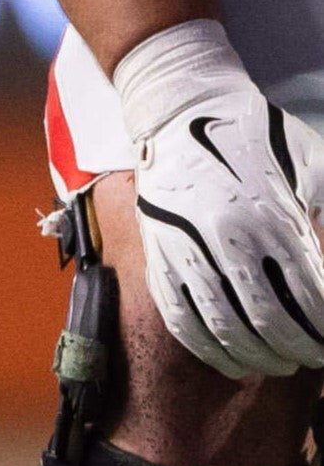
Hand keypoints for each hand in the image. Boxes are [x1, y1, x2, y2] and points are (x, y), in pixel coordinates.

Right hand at [116, 20, 323, 378]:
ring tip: (278, 362)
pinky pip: (178, 313)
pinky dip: (206, 346)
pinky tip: (231, 359)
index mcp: (269, 215)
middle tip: (313, 357)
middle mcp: (224, 235)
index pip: (309, 297)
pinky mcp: (156, 248)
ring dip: (255, 355)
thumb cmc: (254, 132)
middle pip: (268, 320)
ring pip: (221, 325)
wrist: (177, 103)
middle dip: (298, 349)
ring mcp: (184, 244)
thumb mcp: (312, 164)